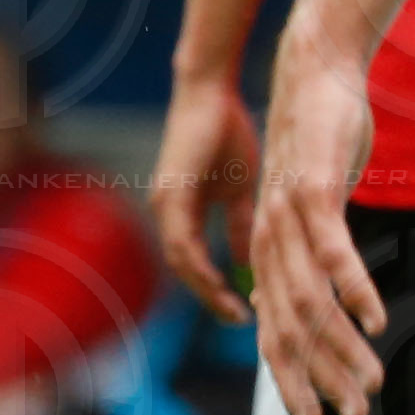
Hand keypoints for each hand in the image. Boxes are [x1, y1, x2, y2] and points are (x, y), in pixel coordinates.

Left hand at [150, 75, 261, 322]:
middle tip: (239, 322)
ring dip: (205, 289)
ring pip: (181, 261)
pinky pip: (181, 240)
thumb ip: (241, 224)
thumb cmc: (225, 134)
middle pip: (186, 272)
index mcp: (184, 215)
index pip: (196, 266)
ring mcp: (165, 204)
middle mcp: (168, 214)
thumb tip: (249, 259)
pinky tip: (219, 282)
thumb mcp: (240, 188)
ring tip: (232, 310)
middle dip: (212, 300)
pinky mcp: (169, 193)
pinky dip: (199, 264)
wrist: (210, 93)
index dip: (217, 291)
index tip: (243, 313)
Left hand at [246, 33, 384, 414]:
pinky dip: (354, 290)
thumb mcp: (313, 208)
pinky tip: (375, 321)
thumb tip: (331, 291)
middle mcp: (269, 247)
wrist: (311, 75)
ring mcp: (287, 222)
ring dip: (342, 348)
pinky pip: (333, 253)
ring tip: (371, 384)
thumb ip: (316, 253)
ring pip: (311, 302)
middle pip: (290, 331)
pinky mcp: (312, 195)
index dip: (294, 381)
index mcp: (268, 257)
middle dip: (319, 381)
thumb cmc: (317, 145)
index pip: (277, 335)